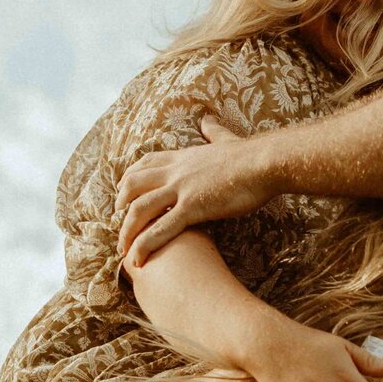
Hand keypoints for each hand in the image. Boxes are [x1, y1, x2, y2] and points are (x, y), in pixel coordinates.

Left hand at [116, 115, 279, 269]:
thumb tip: (209, 120)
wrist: (264, 163)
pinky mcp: (192, 207)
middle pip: (133, 184)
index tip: (124, 193)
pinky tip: (138, 261)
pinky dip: (144, 245)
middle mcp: (175, 171)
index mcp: (182, 157)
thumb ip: (214, 132)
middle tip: (118, 223)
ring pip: (140, 209)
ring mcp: (181, 189)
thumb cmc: (251, 156)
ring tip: (123, 250)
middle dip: (121, 205)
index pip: (146, 164)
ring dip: (127, 231)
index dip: (130, 178)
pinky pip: (160, 229)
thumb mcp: (226, 139)